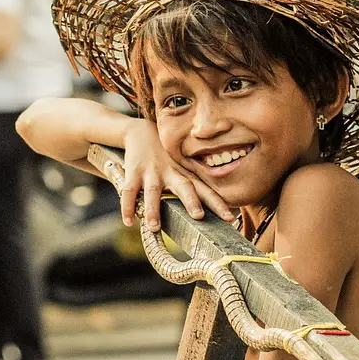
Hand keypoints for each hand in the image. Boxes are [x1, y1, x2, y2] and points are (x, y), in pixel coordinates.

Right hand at [118, 119, 235, 231]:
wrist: (140, 132)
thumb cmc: (168, 158)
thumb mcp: (184, 168)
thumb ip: (197, 186)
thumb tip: (218, 208)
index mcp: (186, 175)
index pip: (206, 191)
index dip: (218, 204)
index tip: (230, 219)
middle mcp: (172, 173)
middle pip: (184, 187)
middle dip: (191, 201)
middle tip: (199, 216)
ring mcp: (152, 173)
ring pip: (154, 192)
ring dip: (154, 209)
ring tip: (154, 227)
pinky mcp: (134, 173)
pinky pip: (129, 191)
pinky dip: (127, 207)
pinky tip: (128, 222)